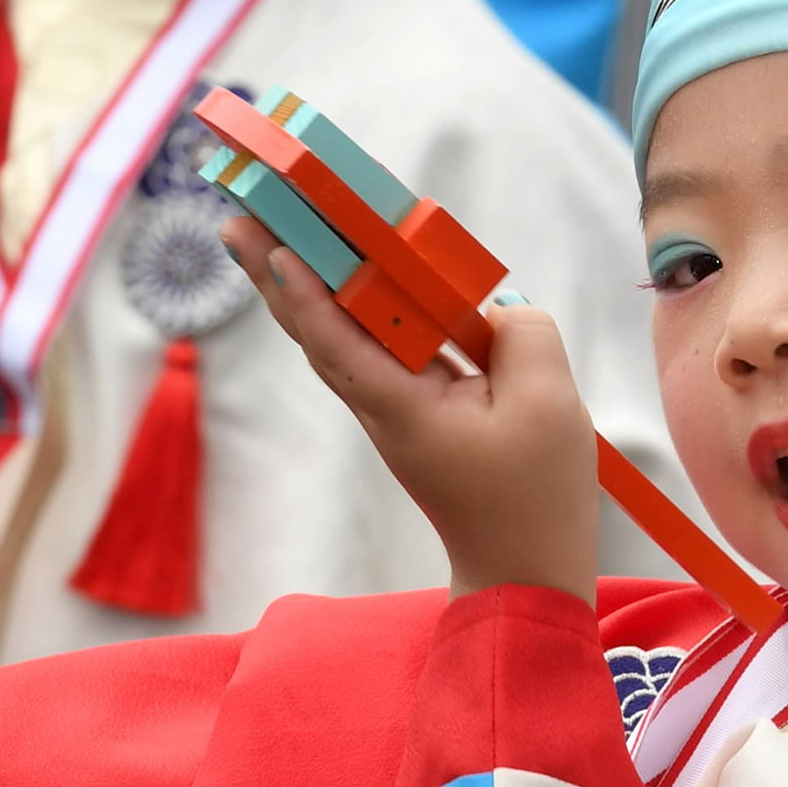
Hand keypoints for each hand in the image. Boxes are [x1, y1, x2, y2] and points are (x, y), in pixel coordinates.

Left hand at [223, 216, 598, 602]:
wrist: (523, 572)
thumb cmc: (535, 495)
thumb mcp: (550, 403)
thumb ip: (522, 332)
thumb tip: (487, 306)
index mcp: (403, 409)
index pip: (339, 342)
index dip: (305, 290)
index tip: (271, 246)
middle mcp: (381, 406)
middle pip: (316, 329)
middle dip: (273, 270)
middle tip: (237, 215)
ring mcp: (392, 407)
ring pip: (336, 335)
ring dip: (302, 280)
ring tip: (266, 230)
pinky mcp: (413, 407)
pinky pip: (373, 344)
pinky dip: (353, 302)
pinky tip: (346, 270)